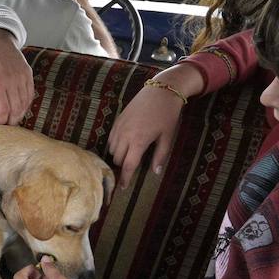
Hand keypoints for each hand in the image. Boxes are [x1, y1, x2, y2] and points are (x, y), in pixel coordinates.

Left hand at [0, 29, 33, 124]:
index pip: (3, 109)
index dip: (2, 122)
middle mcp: (10, 81)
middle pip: (16, 109)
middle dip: (11, 121)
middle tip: (6, 128)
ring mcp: (21, 77)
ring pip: (25, 103)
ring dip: (20, 115)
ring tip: (13, 120)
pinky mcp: (28, 74)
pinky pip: (30, 94)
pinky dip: (26, 104)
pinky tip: (20, 109)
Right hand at [107, 62, 200, 188]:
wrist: (160, 91)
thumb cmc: (167, 114)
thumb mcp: (167, 136)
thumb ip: (160, 156)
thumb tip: (155, 172)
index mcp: (139, 141)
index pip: (128, 165)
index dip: (125, 178)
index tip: (123, 187)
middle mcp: (125, 135)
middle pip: (117, 159)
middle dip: (122, 166)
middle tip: (129, 169)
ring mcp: (119, 127)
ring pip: (111, 149)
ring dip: (118, 156)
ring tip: (127, 157)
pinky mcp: (117, 121)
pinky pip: (110, 139)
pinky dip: (114, 145)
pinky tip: (123, 145)